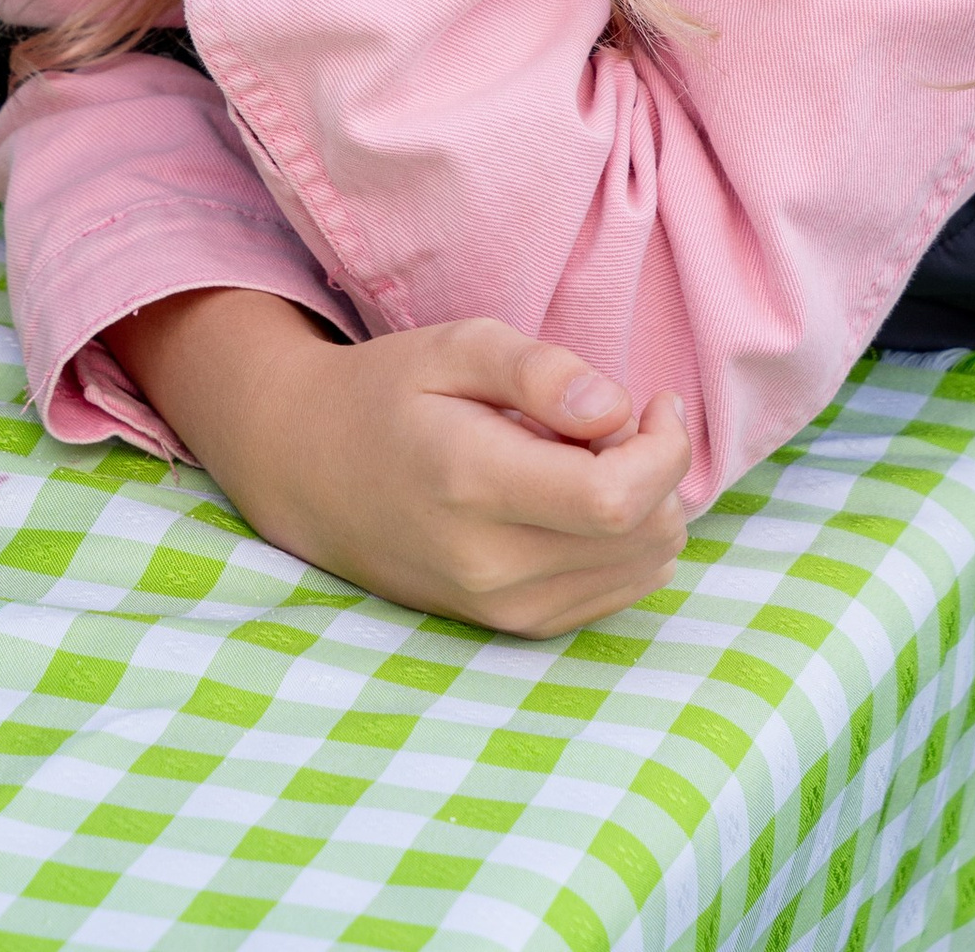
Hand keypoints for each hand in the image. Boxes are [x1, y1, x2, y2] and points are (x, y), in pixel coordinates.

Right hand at [109, 288, 690, 635]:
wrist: (310, 476)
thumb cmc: (387, 396)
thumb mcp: (451, 347)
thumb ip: (536, 368)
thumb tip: (615, 408)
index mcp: (472, 482)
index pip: (616, 498)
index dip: (664, 450)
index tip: (655, 400)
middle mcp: (491, 564)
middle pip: (643, 536)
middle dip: (659, 470)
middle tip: (613, 420)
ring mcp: (504, 608)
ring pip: (642, 571)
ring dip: (648, 508)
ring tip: (589, 457)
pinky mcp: (516, 627)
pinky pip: (617, 594)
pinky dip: (627, 543)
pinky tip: (580, 500)